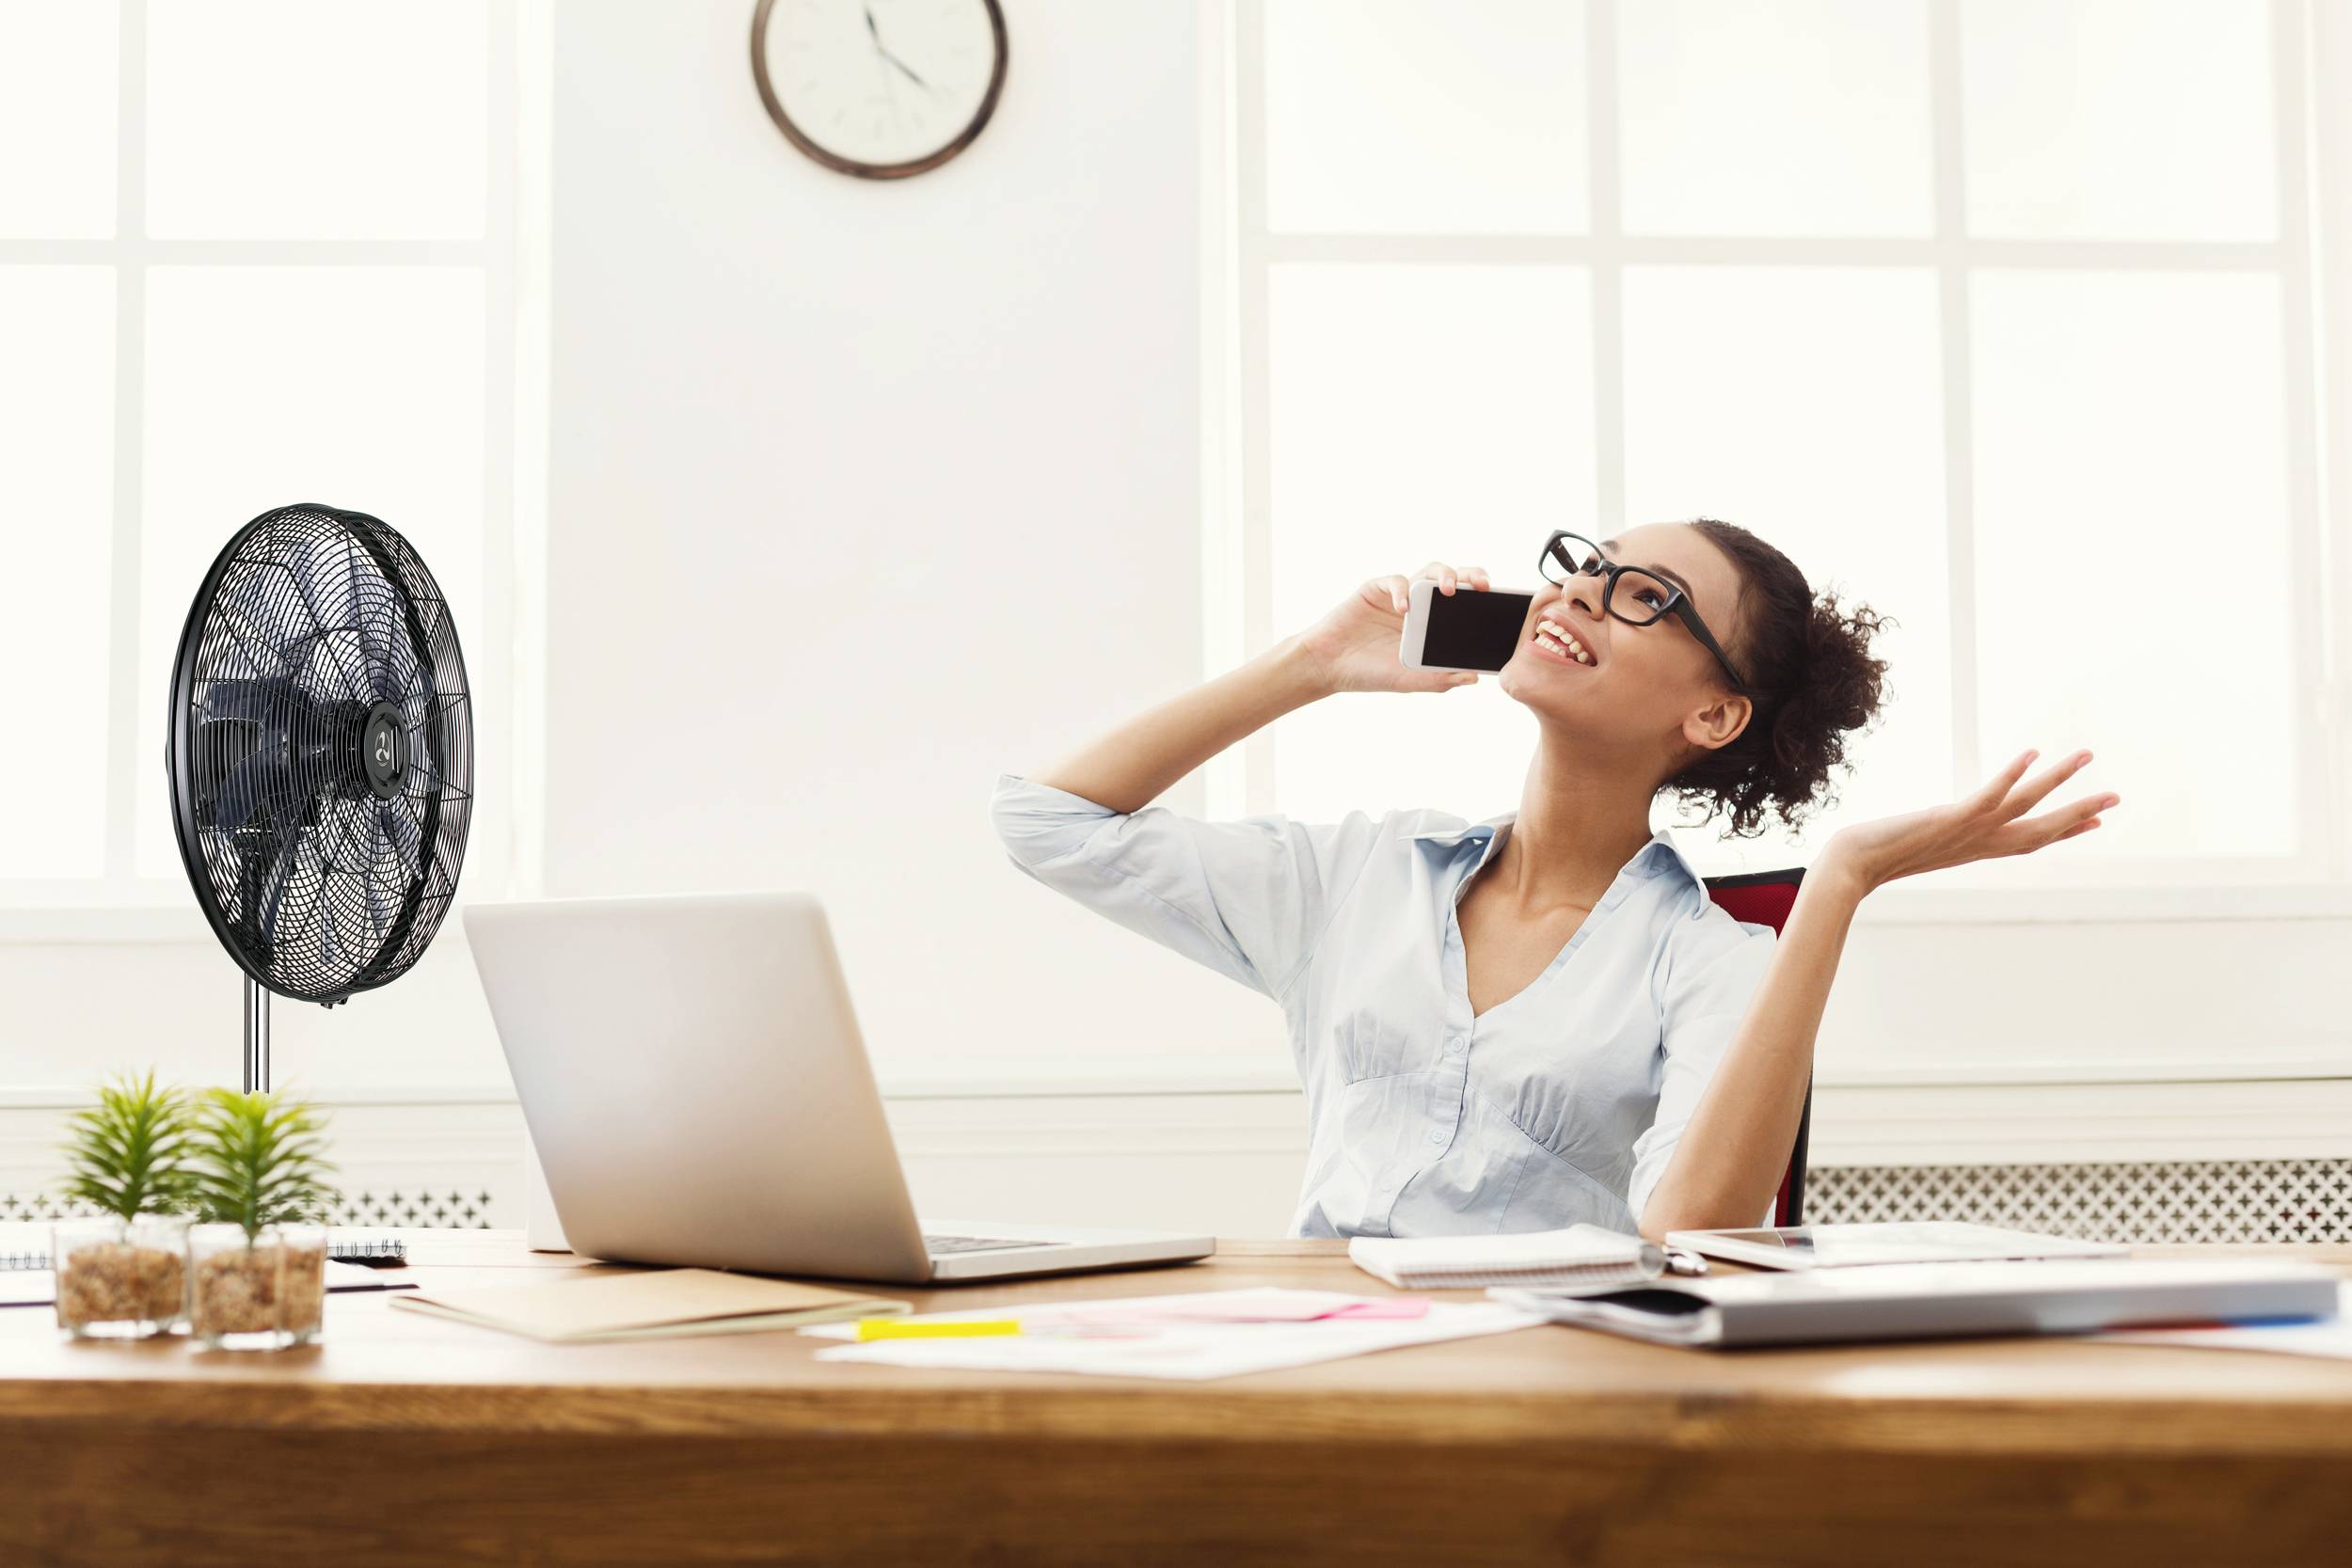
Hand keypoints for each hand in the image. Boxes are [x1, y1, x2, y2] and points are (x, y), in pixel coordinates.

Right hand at [1292, 562, 1492, 695]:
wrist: (1328, 666)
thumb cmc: (1369, 674)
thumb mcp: (1409, 681)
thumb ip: (1440, 679)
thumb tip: (1475, 678)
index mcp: (1432, 625)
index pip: (1463, 604)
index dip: (1481, 597)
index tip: (1498, 601)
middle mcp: (1419, 606)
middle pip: (1451, 580)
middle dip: (1470, 576)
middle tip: (1483, 585)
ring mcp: (1399, 596)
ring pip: (1428, 572)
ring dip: (1444, 575)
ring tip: (1449, 590)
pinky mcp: (1375, 590)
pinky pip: (1396, 580)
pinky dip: (1403, 591)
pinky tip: (1403, 609)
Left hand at [1820, 749, 2120, 894]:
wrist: (1850, 867)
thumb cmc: (1874, 856)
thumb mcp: (1917, 846)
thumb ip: (1934, 838)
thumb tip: (1936, 830)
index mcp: (1975, 849)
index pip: (2030, 840)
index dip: (2065, 831)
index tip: (2097, 821)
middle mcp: (1979, 843)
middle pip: (2042, 829)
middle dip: (2080, 812)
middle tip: (2117, 796)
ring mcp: (1967, 831)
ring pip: (2025, 804)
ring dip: (2058, 780)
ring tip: (2085, 754)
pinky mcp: (1949, 819)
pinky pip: (1988, 795)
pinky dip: (2010, 775)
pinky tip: (2030, 753)